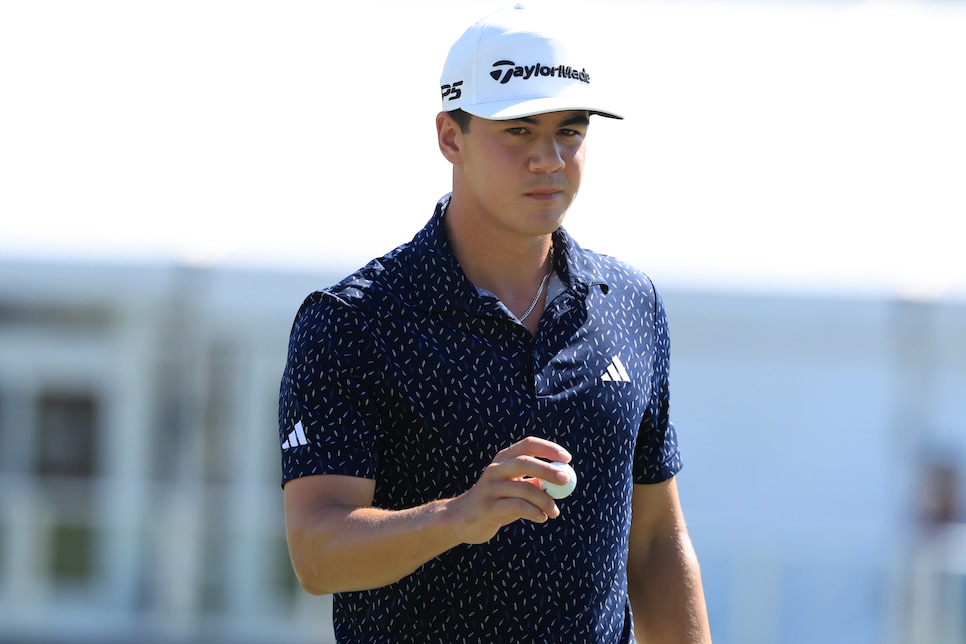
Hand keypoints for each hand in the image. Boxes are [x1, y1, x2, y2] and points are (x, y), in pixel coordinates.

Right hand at [443, 436, 572, 544]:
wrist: (460, 520)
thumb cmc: (495, 503)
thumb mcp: (514, 489)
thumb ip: (534, 483)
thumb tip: (563, 479)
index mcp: (502, 460)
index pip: (527, 445)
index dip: (549, 449)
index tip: (567, 459)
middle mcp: (495, 470)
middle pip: (524, 462)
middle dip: (548, 470)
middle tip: (566, 480)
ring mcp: (489, 488)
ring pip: (524, 488)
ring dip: (545, 500)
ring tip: (554, 512)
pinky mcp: (487, 507)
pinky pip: (517, 507)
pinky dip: (534, 512)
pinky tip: (541, 518)